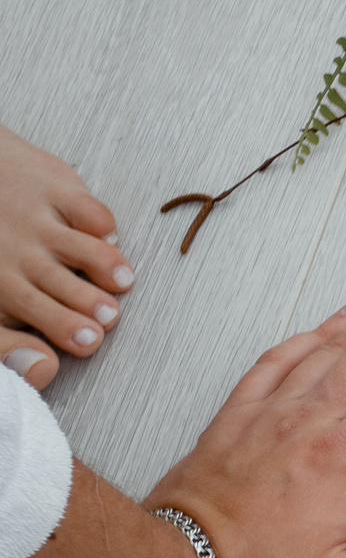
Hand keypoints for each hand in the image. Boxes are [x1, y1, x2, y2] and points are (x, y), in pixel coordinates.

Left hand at [0, 121, 129, 388]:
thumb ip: (6, 345)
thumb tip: (42, 369)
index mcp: (0, 287)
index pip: (35, 312)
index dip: (66, 328)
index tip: (91, 340)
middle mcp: (16, 254)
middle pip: (62, 285)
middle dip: (90, 303)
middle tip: (108, 315)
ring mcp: (35, 221)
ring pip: (84, 250)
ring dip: (106, 267)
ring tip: (121, 281)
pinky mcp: (54, 188)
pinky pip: (90, 212)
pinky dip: (104, 228)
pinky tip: (106, 242)